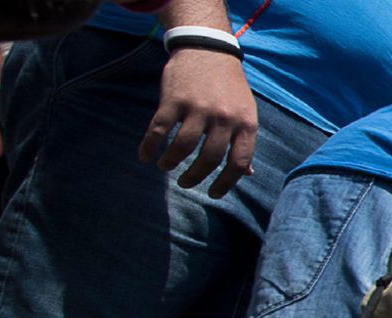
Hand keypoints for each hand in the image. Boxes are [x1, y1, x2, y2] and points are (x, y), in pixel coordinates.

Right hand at [139, 46, 257, 197]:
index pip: (238, 163)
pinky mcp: (174, 99)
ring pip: (183, 146)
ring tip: (165, 167)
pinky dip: (150, 145)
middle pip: (209, 159)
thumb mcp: (246, 111)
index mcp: (246, 124)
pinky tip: (145, 155)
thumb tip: (247, 173)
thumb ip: (243, 141)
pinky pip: (160, 129)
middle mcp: (223, 118)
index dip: (226, 183)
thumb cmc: (229, 86)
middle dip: (195, 176)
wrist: (208, 49)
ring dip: (171, 162)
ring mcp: (198, 108)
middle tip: (186, 183)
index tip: (213, 194)